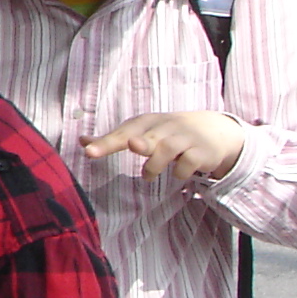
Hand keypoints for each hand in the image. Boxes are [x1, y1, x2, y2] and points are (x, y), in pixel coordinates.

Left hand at [82, 111, 244, 182]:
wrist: (214, 130)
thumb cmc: (167, 133)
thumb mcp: (142, 131)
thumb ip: (114, 138)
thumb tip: (82, 141)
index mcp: (147, 122)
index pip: (124, 131)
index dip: (106, 142)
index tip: (88, 152)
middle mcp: (165, 127)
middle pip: (148, 136)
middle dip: (138, 143)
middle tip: (130, 146)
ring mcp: (185, 138)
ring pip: (168, 149)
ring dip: (155, 165)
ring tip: (148, 175)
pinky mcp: (202, 151)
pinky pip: (189, 163)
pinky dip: (181, 172)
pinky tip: (178, 174)